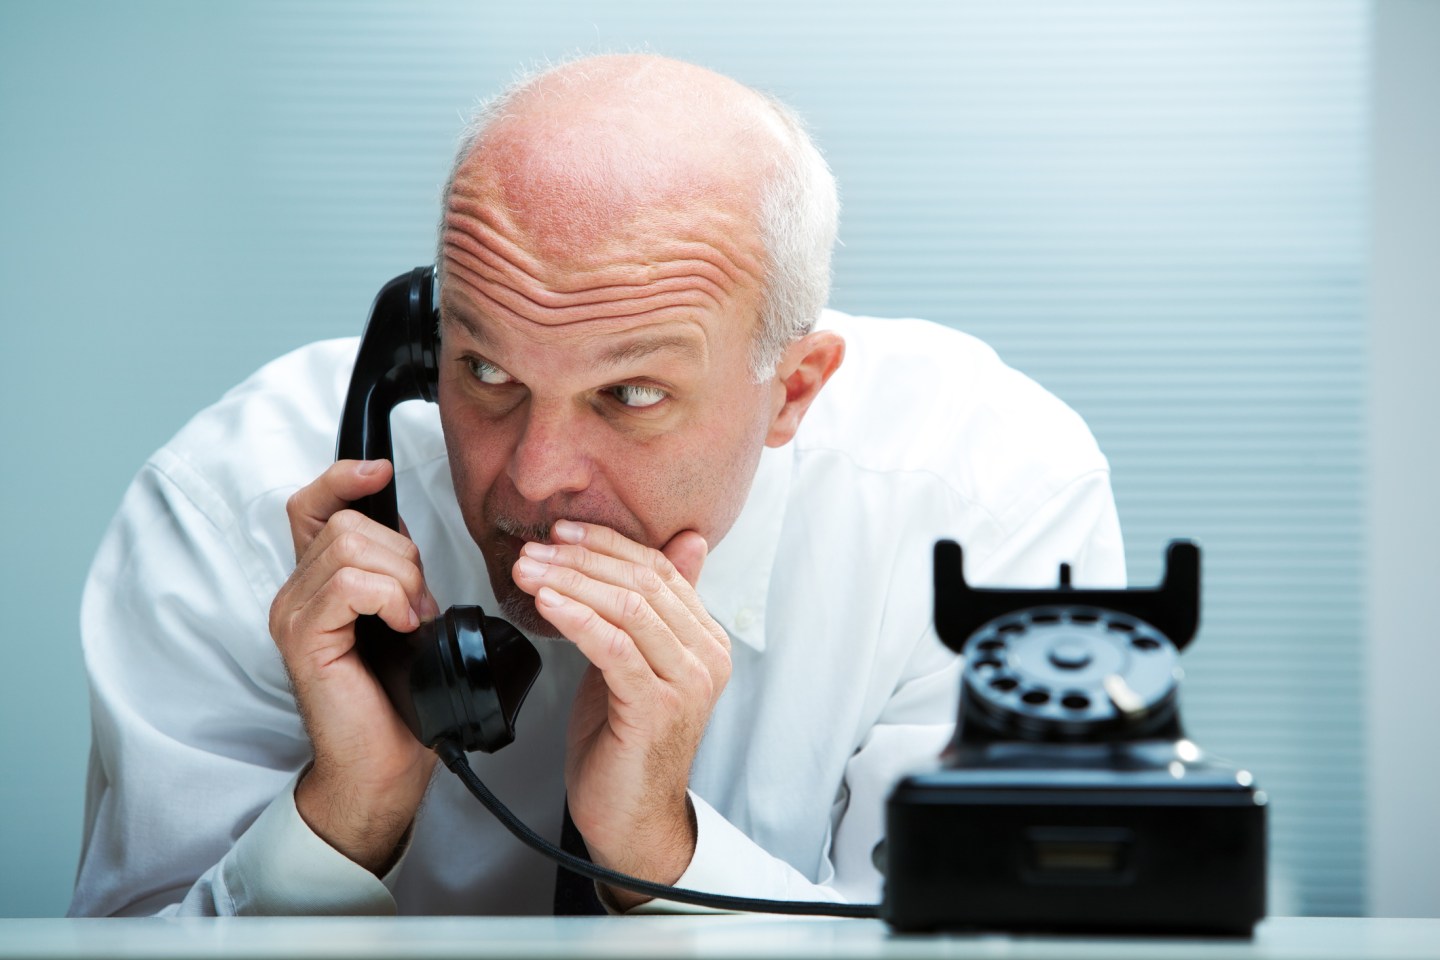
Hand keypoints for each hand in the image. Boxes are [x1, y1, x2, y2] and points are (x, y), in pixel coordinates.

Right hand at [268, 459, 439, 873]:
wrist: (385, 766)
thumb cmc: (399, 701)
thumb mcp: (405, 618)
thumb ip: (393, 573)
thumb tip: (407, 537)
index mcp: (319, 582)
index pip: (313, 505)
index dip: (343, 477)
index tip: (380, 472)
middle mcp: (296, 592)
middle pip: (348, 522)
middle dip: (402, 556)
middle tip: (418, 607)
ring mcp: (293, 613)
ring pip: (351, 547)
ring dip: (401, 579)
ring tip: (411, 621)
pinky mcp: (302, 636)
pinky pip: (350, 582)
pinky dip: (389, 597)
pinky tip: (402, 627)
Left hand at [511, 519, 730, 908]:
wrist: (630, 817)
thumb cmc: (625, 742)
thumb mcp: (635, 663)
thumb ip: (651, 609)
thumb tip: (684, 541)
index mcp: (706, 640)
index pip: (660, 570)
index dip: (608, 544)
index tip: (560, 532)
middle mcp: (706, 657)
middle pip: (644, 583)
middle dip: (582, 558)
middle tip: (533, 549)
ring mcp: (686, 683)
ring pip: (628, 608)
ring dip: (571, 581)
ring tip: (529, 570)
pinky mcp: (656, 707)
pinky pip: (613, 647)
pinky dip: (576, 618)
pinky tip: (546, 603)